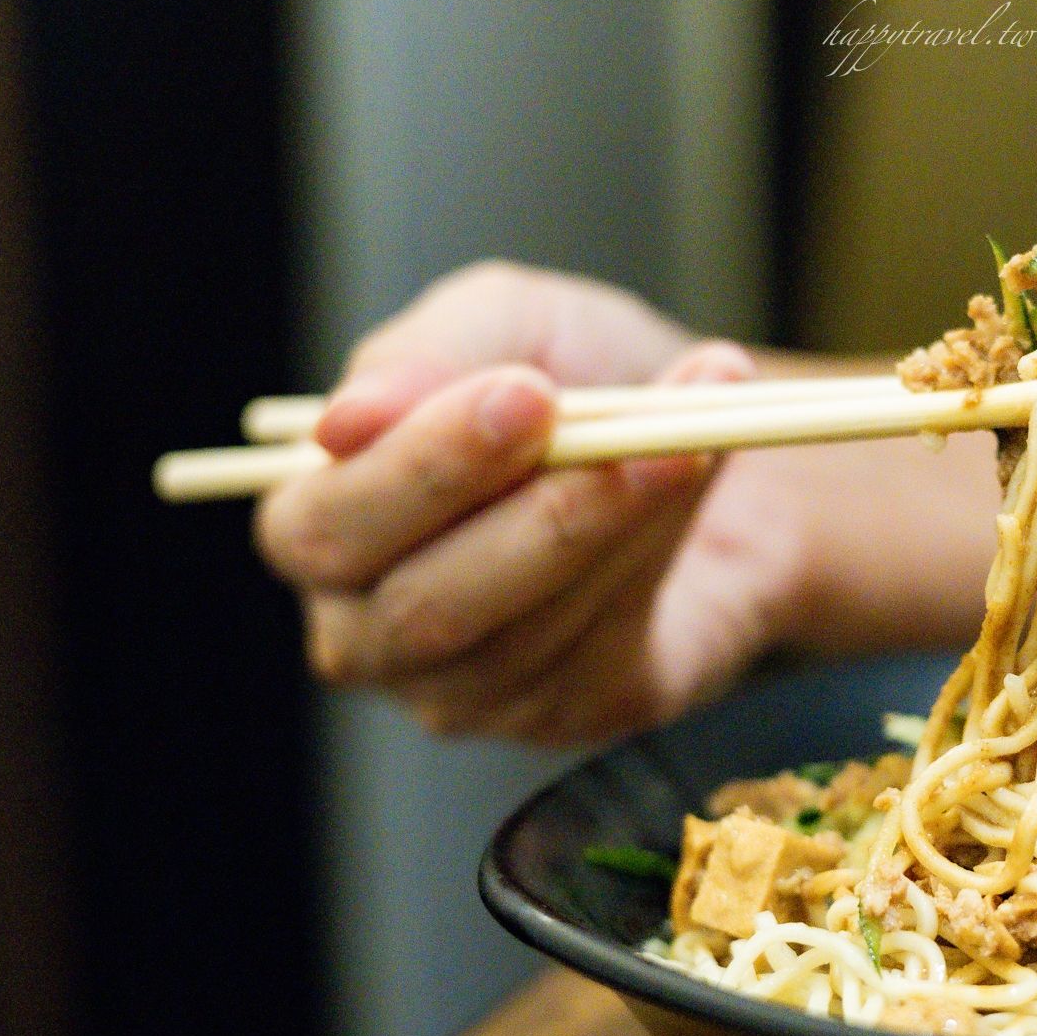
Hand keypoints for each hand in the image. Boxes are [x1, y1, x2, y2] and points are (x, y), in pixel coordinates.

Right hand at [254, 261, 807, 745]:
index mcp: (325, 529)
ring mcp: (474, 693)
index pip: (323, 532)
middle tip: (616, 433)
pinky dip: (660, 550)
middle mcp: (376, 633)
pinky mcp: (577, 712)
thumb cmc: (575, 376)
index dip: (421, 469)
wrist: (714, 430)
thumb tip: (343, 422)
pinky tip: (698, 474)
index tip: (525, 393)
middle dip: (531, 517)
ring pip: (529, 633)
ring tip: (688, 434)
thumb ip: (425, 355)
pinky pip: (607, 651)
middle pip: (421, 612)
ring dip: (618, 524)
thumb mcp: (504, 322)